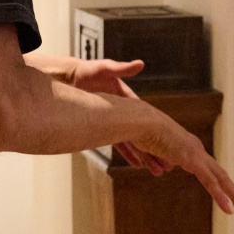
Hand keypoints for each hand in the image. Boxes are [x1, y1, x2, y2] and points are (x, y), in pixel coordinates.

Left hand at [66, 58, 164, 173]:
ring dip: (143, 155)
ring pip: (132, 141)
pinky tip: (137, 163)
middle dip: (155, 148)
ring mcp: (113, 119)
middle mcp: (122, 109)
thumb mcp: (103, 68)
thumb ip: (120, 68)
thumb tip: (139, 64)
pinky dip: (128, 153)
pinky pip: (118, 142)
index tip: (168, 139)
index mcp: (126, 96)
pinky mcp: (101, 125)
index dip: (155, 127)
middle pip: (143, 132)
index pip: (145, 114)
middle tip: (167, 163)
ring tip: (155, 169)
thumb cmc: (85, 70)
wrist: (66, 78)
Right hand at [123, 104, 233, 215]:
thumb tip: (163, 170)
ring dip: (233, 195)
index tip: (225, 194)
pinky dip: (220, 195)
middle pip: (219, 173)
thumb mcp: (150, 150)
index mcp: (187, 146)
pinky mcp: (192, 160)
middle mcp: (195, 149)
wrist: (140, 121)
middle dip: (233, 191)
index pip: (208, 168)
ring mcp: (196, 154)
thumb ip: (159, 159)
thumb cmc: (139, 131)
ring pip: (220, 178)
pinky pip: (210, 181)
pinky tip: (228, 209)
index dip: (218, 182)